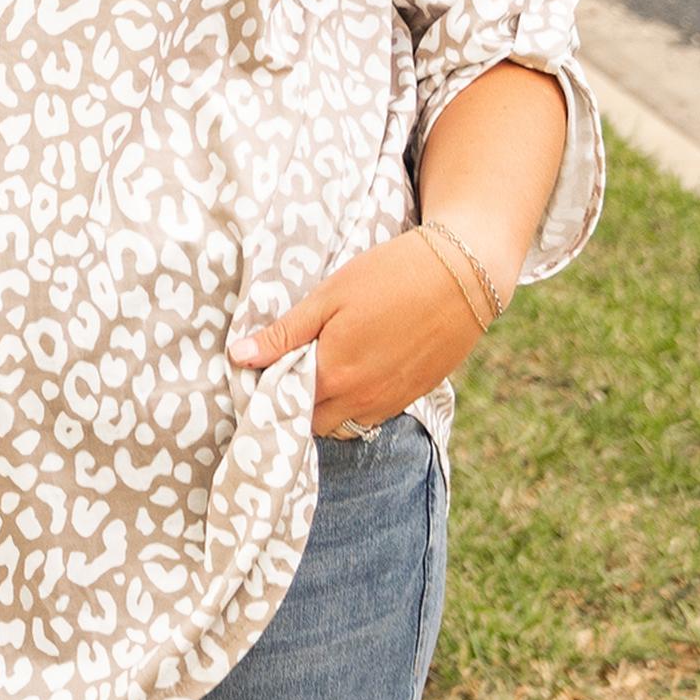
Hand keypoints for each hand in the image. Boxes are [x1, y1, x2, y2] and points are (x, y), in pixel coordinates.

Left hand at [228, 228, 487, 434]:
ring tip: (323, 368)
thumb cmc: (389, 276)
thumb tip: (238, 358)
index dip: (268, 393)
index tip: (258, 375)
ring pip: (344, 422)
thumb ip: (285, 333)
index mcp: (333, 374)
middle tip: (290, 369)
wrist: (461, 276)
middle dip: (296, 405)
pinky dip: (356, 402)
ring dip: (327, 406)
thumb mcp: (329, 297)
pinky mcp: (412, 396)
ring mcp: (390, 402)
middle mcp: (361, 399)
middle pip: (312, 423)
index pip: (285, 406)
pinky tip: (357, 368)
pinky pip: (372, 415)